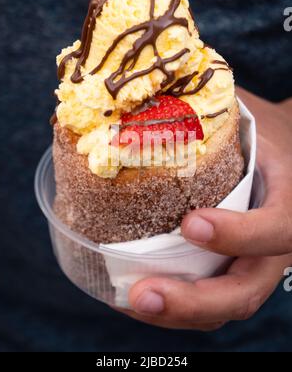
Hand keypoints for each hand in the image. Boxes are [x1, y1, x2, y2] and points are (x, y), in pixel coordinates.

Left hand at [120, 88, 291, 329]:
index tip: (191, 223)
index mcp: (290, 200)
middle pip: (246, 290)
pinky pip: (208, 299)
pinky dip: (175, 306)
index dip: (238, 234)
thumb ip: (209, 108)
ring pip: (224, 305)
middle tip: (141, 294)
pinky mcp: (232, 270)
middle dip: (194, 301)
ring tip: (128, 300)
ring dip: (176, 314)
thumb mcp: (246, 115)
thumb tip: (139, 90)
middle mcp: (276, 244)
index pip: (278, 228)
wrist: (282, 155)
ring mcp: (254, 263)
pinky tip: (135, 294)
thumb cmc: (260, 133)